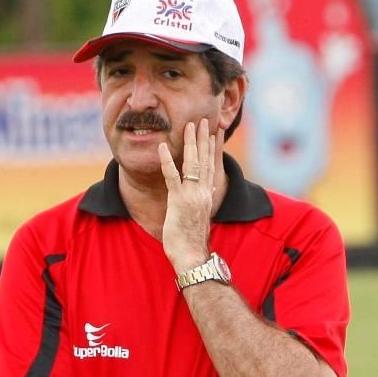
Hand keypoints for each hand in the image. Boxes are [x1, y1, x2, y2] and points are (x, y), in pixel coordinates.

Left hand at [158, 119, 216, 272]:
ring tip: (189, 125)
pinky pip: (172, 177)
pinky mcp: (179, 201)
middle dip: (205, 138)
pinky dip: (167, 161)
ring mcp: (192, 196)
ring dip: (191, 143)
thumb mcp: (200, 216)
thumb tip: (207, 190)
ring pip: (193, 163)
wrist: (192, 257)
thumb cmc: (193, 241)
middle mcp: (203, 192)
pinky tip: (162, 147)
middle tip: (204, 120)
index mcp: (208, 195)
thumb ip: (202, 201)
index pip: (213, 165)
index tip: (215, 131)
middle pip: (206, 159)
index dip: (213, 147)